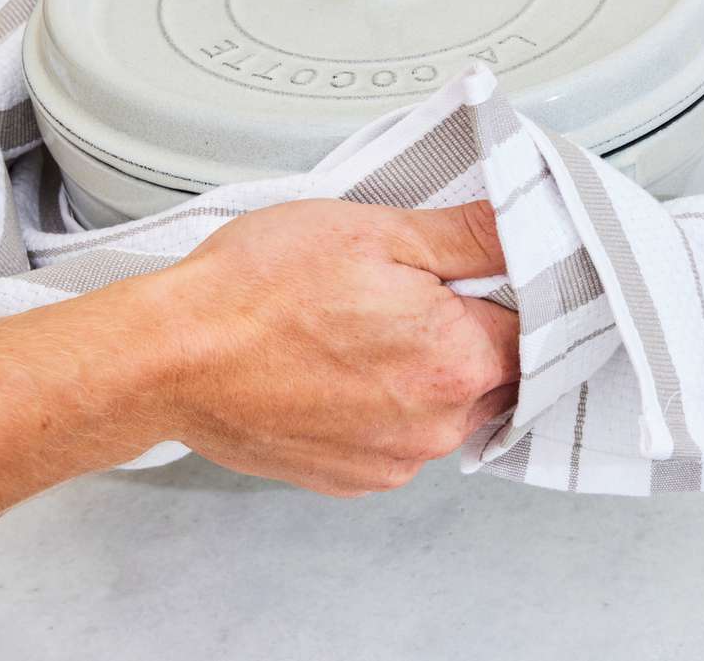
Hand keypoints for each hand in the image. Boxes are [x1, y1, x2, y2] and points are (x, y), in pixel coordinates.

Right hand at [136, 200, 519, 496]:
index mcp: (456, 357)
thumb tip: (521, 225)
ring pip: (445, 408)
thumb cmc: (256, 292)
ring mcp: (395, 459)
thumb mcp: (373, 231)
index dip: (507, 291)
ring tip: (359, 329)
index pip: (533, 327)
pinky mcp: (354, 478)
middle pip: (494, 372)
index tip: (476, 275)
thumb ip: (466, 236)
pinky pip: (399, 438)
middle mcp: (436, 423)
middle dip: (467, 333)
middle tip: (404, 293)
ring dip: (424, 372)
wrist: (170, 357)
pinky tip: (339, 367)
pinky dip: (384, 406)